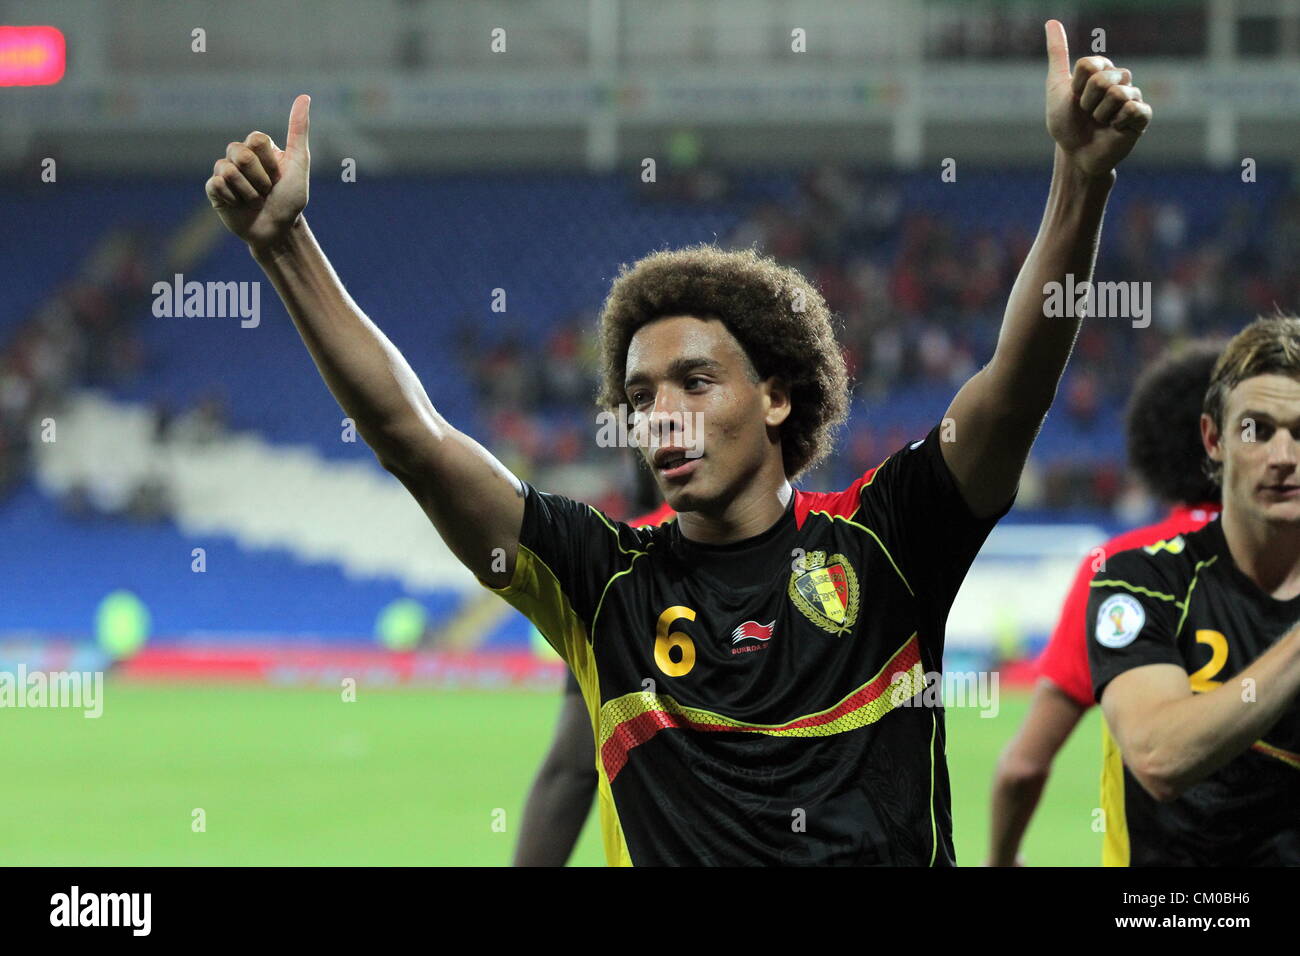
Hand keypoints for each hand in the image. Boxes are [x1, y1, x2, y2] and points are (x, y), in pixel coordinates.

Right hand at [205, 94, 310, 250]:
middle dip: (260, 178)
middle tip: (267, 191)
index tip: (279, 176)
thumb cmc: (291, 199)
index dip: (270, 162)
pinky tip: (239, 206)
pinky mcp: (214, 190)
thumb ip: (299, 130)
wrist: (278, 230)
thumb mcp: (299, 162)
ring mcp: (224, 172)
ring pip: (228, 170)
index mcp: (258, 148)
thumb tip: (304, 96)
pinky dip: (233, 199)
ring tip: (255, 200)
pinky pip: (217, 184)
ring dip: (249, 191)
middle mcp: (239, 156)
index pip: (256, 139)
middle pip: (241, 152)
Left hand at [1044, 20, 1150, 177]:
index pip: (1089, 65)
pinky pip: (1132, 109)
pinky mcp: (1142, 116)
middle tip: (1087, 115)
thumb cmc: (1066, 123)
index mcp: (1102, 69)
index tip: (1074, 99)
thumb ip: (1057, 54)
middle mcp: (1120, 79)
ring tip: (1100, 123)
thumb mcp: (1056, 87)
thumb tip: (1051, 21)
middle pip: (1102, 79)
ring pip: (1116, 94)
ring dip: (1100, 115)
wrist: (1076, 154)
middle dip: (1086, 103)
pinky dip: (1117, 123)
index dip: (1076, 87)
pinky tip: (1115, 129)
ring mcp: (1133, 96)